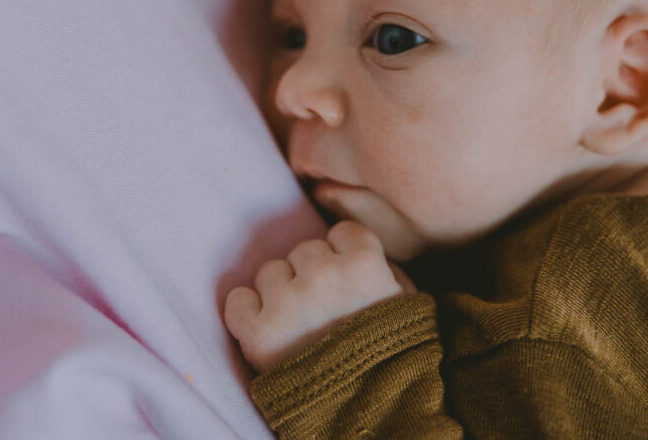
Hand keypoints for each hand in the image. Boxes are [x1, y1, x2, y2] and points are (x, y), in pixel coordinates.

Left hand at [224, 220, 416, 372]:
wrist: (373, 414)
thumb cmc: (396, 356)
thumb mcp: (410, 303)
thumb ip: (384, 267)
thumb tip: (351, 248)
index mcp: (364, 264)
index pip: (342, 234)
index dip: (345, 256)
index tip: (348, 280)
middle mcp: (323, 276)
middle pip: (305, 252)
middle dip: (312, 274)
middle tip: (325, 308)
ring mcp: (288, 303)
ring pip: (270, 272)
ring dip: (281, 292)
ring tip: (300, 324)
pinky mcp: (259, 333)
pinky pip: (237, 300)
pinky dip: (247, 312)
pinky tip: (267, 326)